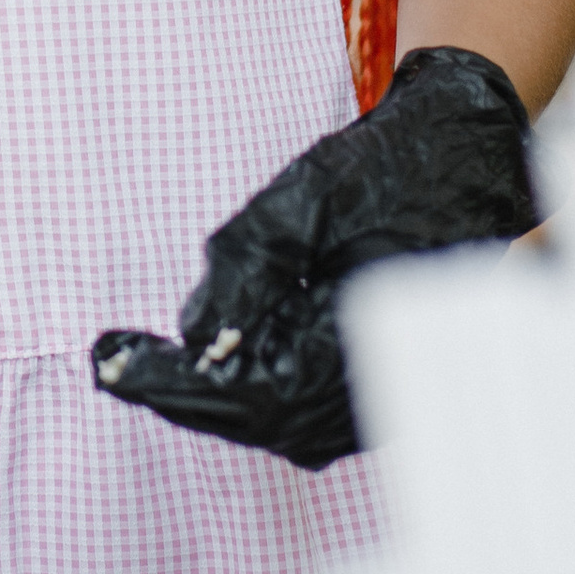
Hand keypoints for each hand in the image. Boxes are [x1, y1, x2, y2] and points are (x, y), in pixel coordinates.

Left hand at [91, 45, 535, 468]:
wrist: (465, 155)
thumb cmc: (391, 168)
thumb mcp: (306, 197)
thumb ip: (247, 267)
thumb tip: (196, 336)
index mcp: (367, 343)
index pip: (249, 396)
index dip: (172, 386)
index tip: (109, 362)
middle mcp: (383, 387)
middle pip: (259, 418)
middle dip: (181, 391)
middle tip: (113, 360)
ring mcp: (386, 393)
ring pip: (280, 419)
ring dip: (214, 393)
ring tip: (145, 361)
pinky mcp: (380, 383)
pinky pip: (304, 405)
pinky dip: (252, 386)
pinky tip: (212, 359)